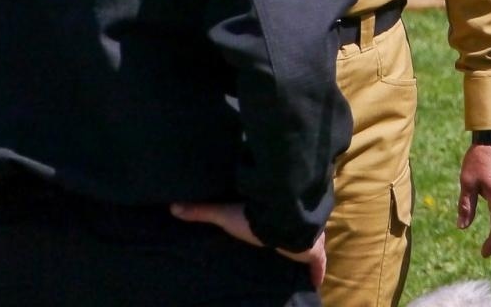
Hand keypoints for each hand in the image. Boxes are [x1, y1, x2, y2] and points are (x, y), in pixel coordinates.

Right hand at [170, 201, 325, 288]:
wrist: (286, 221)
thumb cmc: (257, 216)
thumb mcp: (226, 214)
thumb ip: (203, 211)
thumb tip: (174, 206)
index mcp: (276, 213)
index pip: (276, 218)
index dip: (274, 223)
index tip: (270, 230)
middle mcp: (294, 224)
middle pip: (294, 233)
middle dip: (291, 240)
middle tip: (285, 251)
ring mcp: (309, 239)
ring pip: (310, 247)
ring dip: (304, 254)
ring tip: (296, 265)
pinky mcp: (315, 254)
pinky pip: (317, 267)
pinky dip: (315, 275)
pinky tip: (314, 284)